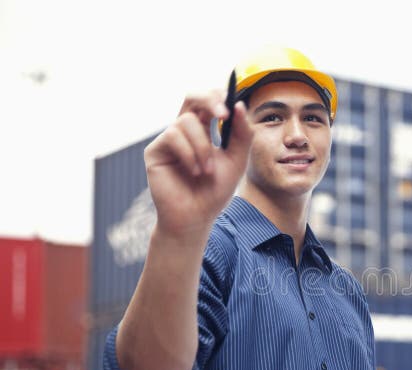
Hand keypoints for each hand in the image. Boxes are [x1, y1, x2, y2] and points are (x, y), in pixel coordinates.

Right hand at [144, 90, 253, 240]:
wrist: (196, 217)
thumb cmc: (215, 191)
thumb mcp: (237, 160)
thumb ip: (242, 134)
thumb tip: (239, 105)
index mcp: (204, 131)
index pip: (209, 102)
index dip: (219, 97)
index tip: (233, 105)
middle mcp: (184, 131)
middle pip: (192, 98)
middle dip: (209, 100)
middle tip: (222, 114)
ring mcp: (169, 139)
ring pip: (186, 122)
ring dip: (203, 147)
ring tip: (207, 171)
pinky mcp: (155, 150)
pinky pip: (173, 137)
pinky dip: (190, 154)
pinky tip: (194, 172)